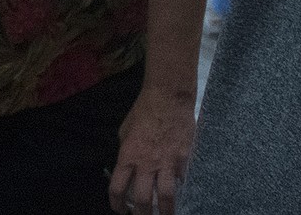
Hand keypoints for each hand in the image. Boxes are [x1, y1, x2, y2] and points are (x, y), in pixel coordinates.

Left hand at [108, 85, 195, 214]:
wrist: (168, 98)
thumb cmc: (143, 111)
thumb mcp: (125, 129)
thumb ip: (126, 150)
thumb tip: (127, 166)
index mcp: (128, 155)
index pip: (118, 188)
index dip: (117, 204)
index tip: (120, 210)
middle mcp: (146, 163)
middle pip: (143, 200)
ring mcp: (166, 163)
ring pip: (166, 197)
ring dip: (165, 212)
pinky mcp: (183, 160)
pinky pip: (180, 180)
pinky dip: (178, 188)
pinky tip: (177, 191)